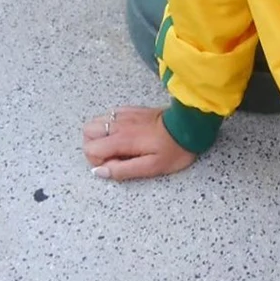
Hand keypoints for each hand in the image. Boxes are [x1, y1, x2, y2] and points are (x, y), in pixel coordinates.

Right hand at [82, 107, 196, 180]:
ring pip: (97, 120)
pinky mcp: (135, 109)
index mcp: (122, 139)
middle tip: (115, 155)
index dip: (99, 161)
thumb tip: (100, 171)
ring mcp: (127, 114)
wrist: (192, 125)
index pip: (90, 148)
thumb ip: (123, 170)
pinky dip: (112, 124)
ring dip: (101, 134)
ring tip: (119, 145)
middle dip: (94, 146)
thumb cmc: (175, 148)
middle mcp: (120, 123)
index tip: (118, 164)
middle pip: (87, 131)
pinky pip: (112, 113)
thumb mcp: (152, 167)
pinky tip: (127, 133)